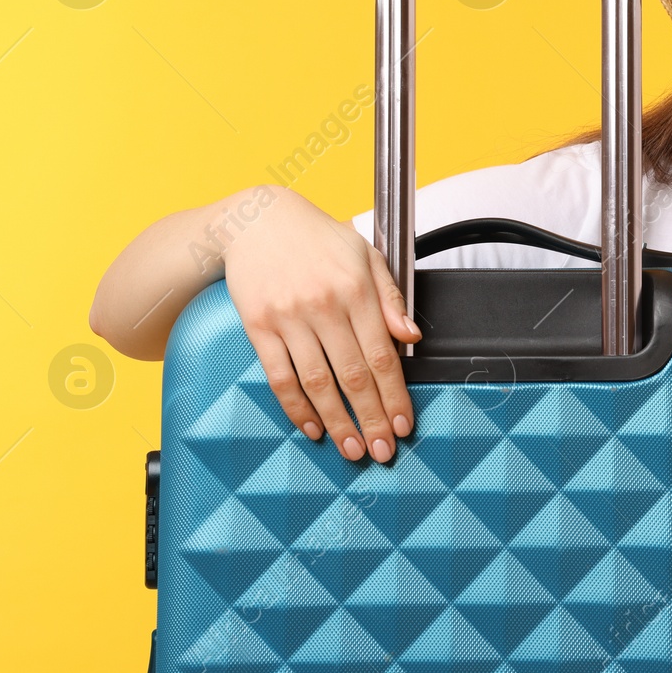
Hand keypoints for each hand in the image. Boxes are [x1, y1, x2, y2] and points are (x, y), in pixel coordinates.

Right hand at [221, 186, 420, 462]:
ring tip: (351, 449)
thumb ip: (392, 298)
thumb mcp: (366, 255)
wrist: (258, 220)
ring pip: (317, 383)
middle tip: (382, 452)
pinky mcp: (258, 326)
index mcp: (356, 289)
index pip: (383, 355)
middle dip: (370, 419)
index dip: (395, 396)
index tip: (403, 425)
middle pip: (353, 376)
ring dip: (337, 422)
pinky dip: (296, 408)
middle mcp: (324, 305)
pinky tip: (313, 427)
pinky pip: (279, 377)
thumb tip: (413, 337)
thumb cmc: (318, 239)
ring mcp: (289, 318)